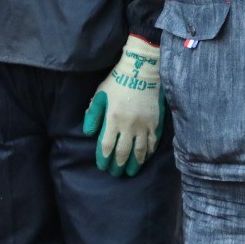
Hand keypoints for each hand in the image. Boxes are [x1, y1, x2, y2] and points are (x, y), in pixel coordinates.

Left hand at [83, 35, 163, 176]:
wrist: (143, 69)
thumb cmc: (118, 81)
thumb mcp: (100, 94)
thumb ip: (93, 115)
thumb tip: (88, 133)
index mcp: (113, 119)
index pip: (107, 147)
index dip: (103, 159)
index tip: (102, 166)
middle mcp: (128, 126)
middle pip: (123, 153)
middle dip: (118, 166)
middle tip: (115, 173)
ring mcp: (144, 125)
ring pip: (139, 151)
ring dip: (134, 164)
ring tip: (130, 172)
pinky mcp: (155, 122)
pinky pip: (152, 143)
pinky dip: (148, 153)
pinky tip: (144, 158)